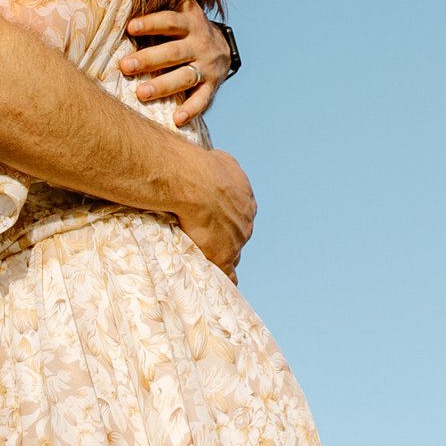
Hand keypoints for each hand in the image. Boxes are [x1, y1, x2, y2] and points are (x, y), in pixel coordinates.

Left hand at [122, 2, 226, 122]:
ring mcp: (207, 66)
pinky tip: (176, 119)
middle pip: (173, 51)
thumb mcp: (182, 8)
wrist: (223, 47)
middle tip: (125, 66)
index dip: (151, 23)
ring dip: (163, 85)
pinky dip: (191, 110)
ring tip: (141, 93)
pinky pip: (203, 100)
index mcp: (190, 22)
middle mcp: (200, 43)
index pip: (170, 21)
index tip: (130, 27)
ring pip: (185, 76)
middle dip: (149, 59)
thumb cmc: (186, 28)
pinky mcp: (213, 86)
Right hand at [174, 145, 255, 278]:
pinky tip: (222, 285)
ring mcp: (236, 241)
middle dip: (226, 236)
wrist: (199, 185)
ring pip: (233, 253)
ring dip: (223, 255)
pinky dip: (226, 278)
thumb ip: (224, 166)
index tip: (216, 218)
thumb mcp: (221, 160)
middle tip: (209, 237)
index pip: (239, 213)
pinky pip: (229, 273)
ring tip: (211, 259)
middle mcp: (246, 221)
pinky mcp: (224, 256)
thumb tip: (217, 164)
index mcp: (245, 199)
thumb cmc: (204, 169)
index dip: (226, 216)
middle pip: (238, 234)